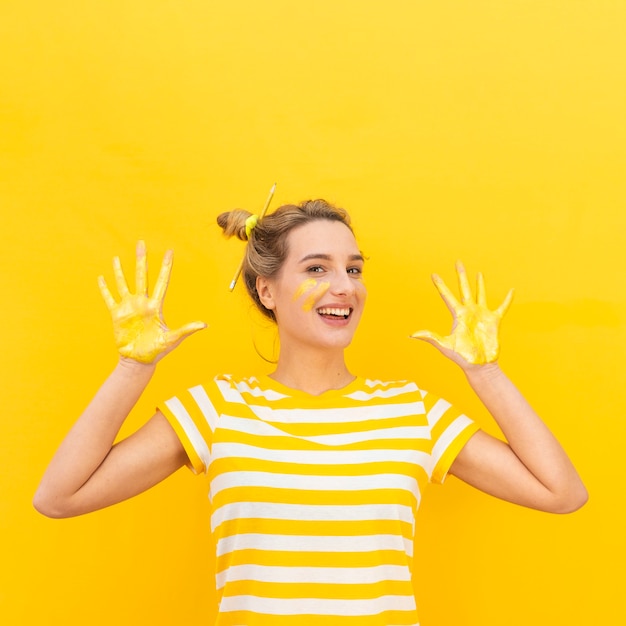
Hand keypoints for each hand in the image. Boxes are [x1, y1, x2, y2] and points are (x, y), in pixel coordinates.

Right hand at [98, 241, 205, 363]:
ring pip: (124, 283)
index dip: (165, 267)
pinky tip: (101, 278)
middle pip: (141, 276)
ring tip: (116, 257)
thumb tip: (205, 325)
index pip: (162, 281)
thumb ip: (186, 330)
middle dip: (141, 259)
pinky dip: (105, 288)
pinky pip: (109, 298)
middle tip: (140, 243)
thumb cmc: (157, 351)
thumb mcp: (173, 339)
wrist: (139, 362)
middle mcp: (142, 302)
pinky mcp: (117, 315)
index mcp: (156, 306)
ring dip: (120, 271)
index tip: (169, 252)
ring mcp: (129, 307)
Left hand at [411, 261, 512, 365]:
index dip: (440, 285)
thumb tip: (412, 335)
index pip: (447, 296)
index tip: (433, 274)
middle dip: (461, 276)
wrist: (479, 366)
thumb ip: (430, 337)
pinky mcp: (494, 321)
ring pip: (480, 294)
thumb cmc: (461, 357)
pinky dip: (507, 299)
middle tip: (458, 262)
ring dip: (480, 284)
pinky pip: (502, 307)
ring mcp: (482, 315)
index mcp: (457, 315)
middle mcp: (469, 312)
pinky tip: (511, 291)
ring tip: (478, 273)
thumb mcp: (445, 345)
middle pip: (464, 289)